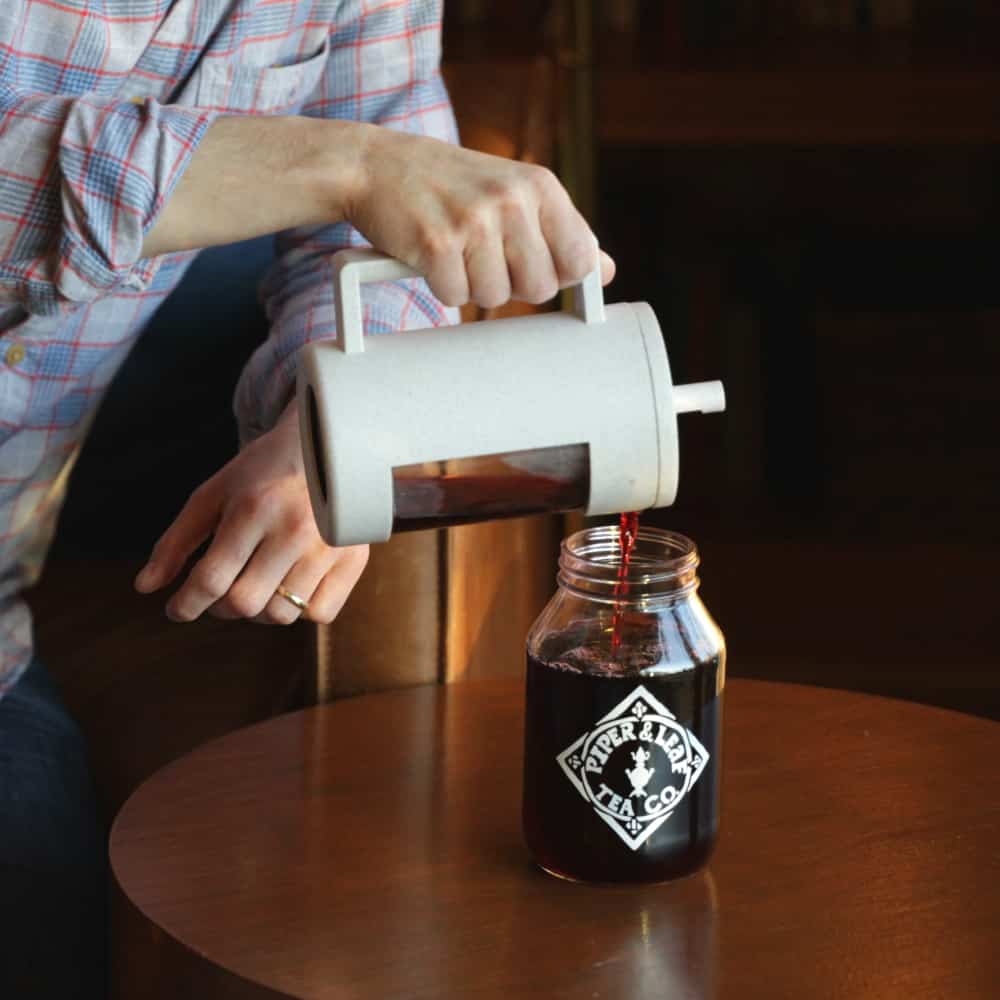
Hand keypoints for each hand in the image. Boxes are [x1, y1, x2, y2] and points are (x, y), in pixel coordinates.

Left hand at [133, 400, 367, 624]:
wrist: (327, 448)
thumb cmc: (263, 471)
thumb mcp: (214, 494)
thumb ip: (177, 540)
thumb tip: (145, 587)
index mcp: (253, 509)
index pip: (212, 579)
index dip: (186, 604)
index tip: (177, 610)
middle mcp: (294, 531)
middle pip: (245, 603)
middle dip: (220, 608)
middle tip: (218, 593)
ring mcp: (328, 548)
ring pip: (281, 614)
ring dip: (258, 611)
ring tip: (254, 587)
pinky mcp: (354, 559)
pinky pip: (320, 613)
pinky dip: (299, 611)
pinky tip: (290, 587)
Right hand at [347, 126, 614, 309]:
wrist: (377, 163)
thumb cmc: (450, 184)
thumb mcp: (514, 192)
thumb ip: (561, 231)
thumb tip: (604, 270)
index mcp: (540, 186)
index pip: (580, 260)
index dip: (556, 274)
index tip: (531, 265)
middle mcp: (511, 199)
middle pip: (539, 289)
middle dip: (511, 284)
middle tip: (483, 256)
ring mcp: (474, 221)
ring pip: (495, 298)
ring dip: (471, 286)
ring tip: (455, 251)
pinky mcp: (436, 243)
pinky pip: (455, 297)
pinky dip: (441, 286)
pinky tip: (432, 256)